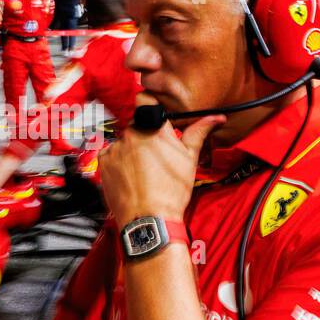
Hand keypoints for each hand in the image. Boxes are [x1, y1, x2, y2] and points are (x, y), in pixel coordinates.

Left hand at [97, 95, 224, 222]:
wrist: (150, 219)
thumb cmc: (172, 191)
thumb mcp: (190, 159)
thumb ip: (199, 132)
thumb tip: (216, 117)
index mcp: (155, 128)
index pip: (146, 100)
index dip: (149, 106)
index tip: (154, 117)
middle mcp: (132, 133)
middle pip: (136, 125)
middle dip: (144, 136)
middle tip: (154, 156)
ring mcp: (115, 147)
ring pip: (123, 141)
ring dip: (130, 150)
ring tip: (142, 171)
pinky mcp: (103, 162)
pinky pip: (110, 154)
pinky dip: (117, 162)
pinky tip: (129, 176)